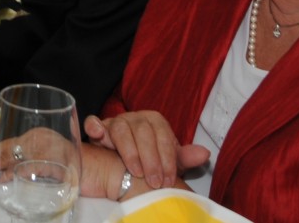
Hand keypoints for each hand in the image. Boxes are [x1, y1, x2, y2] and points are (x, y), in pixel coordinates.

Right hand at [84, 111, 206, 190]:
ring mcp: (117, 121)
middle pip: (143, 132)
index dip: (167, 159)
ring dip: (129, 151)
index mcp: (155, 121)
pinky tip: (97, 135)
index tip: (167, 179)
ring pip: (121, 129)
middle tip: (154, 181)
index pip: (163, 136)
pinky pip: (94, 122)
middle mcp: (136, 118)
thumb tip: (205, 153)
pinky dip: (94, 126)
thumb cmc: (151, 160)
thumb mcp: (169, 161)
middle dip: (151, 159)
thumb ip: (184, 158)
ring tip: (134, 171)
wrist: (128, 162)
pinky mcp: (99, 127)